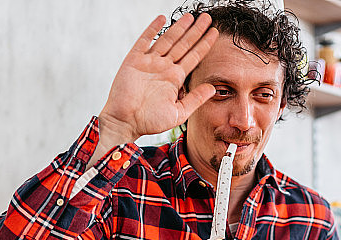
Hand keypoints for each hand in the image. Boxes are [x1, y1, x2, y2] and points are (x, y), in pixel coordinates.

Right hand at [97, 13, 218, 147]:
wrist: (126, 122)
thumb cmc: (150, 121)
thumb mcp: (179, 113)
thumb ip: (195, 99)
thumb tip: (213, 88)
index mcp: (175, 79)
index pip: (193, 57)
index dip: (204, 44)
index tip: (214, 33)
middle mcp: (164, 67)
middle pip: (183, 44)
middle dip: (196, 31)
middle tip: (207, 18)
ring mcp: (149, 62)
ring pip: (168, 40)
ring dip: (179, 27)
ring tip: (190, 16)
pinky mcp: (134, 60)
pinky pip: (144, 40)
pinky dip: (152, 29)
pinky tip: (162, 18)